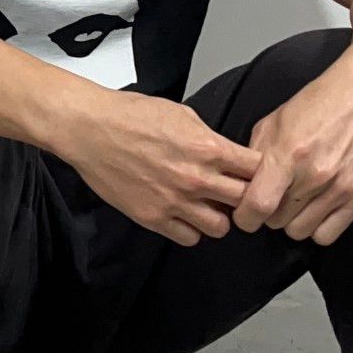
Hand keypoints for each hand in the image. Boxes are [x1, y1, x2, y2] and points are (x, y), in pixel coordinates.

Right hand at [57, 90, 264, 246]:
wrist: (90, 129)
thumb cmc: (131, 115)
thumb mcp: (184, 115)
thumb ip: (211, 139)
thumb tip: (228, 155)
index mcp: (209, 149)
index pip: (260, 171)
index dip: (262, 174)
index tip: (256, 175)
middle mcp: (197, 179)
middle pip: (247, 203)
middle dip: (245, 198)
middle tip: (235, 195)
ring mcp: (175, 201)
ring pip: (221, 227)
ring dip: (219, 217)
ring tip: (207, 206)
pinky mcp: (152, 217)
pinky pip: (189, 238)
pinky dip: (191, 229)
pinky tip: (183, 214)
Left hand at [231, 51, 352, 244]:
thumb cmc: (316, 106)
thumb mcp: (271, 124)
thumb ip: (253, 159)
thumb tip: (240, 189)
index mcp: (287, 155)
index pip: (258, 206)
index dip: (244, 216)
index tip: (244, 213)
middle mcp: (315, 175)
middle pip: (276, 222)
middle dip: (269, 212)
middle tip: (274, 194)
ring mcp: (341, 188)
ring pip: (299, 231)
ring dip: (292, 220)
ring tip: (295, 199)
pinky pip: (327, 235)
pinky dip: (316, 226)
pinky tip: (314, 207)